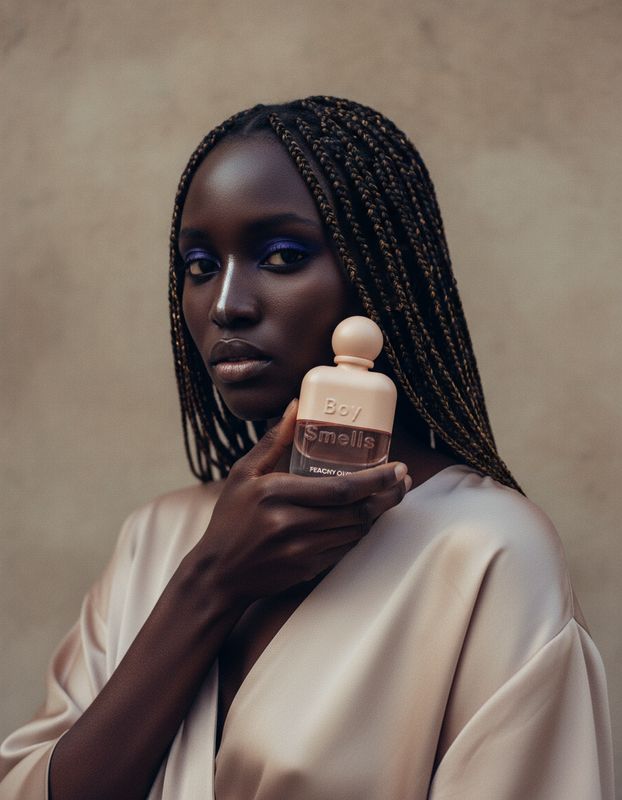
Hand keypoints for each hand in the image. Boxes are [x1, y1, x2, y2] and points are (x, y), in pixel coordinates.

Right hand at [194, 399, 410, 605]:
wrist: (218, 573)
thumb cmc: (230, 518)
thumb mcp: (244, 473)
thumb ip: (274, 440)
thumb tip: (296, 405)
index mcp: (277, 494)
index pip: (340, 488)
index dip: (375, 479)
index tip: (397, 467)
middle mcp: (292, 524)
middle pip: (356, 511)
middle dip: (386, 496)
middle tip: (403, 481)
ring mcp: (301, 550)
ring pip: (355, 531)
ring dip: (376, 514)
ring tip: (390, 495)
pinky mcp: (307, 569)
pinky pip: (345, 549)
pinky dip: (359, 532)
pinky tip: (365, 518)